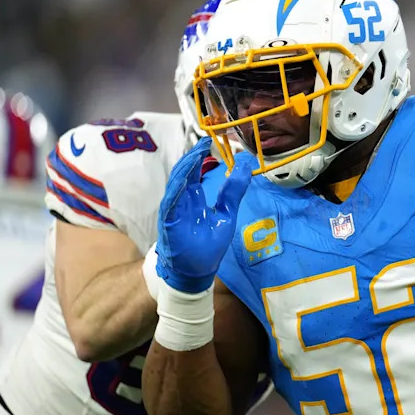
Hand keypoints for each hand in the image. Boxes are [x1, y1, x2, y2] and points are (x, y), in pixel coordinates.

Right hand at [155, 138, 252, 293]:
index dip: (199, 156)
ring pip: (176, 184)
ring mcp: (173, 211)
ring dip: (185, 169)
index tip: (209, 141)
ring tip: (196, 154)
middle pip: (183, 173)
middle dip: (193, 157)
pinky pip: (171, 204)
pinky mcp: (169, 223)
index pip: (194, 171)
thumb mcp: (226, 214)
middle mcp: (181, 201)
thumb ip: (234, 191)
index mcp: (193, 198)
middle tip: (204, 142)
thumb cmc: (207, 245)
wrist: (197, 272)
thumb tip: (245, 165)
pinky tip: (185, 180)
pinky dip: (176, 191)